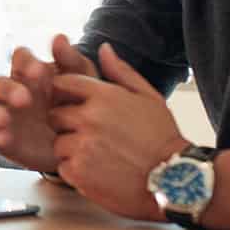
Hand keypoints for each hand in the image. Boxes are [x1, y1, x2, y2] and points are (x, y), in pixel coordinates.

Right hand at [0, 34, 99, 171]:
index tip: (39, 71)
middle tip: (24, 99)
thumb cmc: (77, 105)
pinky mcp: (0, 138)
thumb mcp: (81, 82)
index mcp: (30, 72)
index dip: (25, 62)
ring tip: (3, 119)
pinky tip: (3, 138)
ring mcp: (3, 115)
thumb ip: (70, 60)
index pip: (20, 58)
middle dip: (8, 90)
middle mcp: (12, 91)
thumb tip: (59, 37)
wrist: (80, 144)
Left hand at [48, 43, 189, 221]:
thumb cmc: (163, 138)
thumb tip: (103, 48)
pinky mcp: (78, 172)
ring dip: (72, 150)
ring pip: (58, 143)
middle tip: (92, 137)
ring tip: (100, 157)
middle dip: (67, 125)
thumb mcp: (148, 97)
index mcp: (104, 95)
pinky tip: (100, 173)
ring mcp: (82, 145)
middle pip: (54, 115)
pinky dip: (76, 172)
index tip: (76, 108)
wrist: (175, 181)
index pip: (61, 84)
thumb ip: (121, 72)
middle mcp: (89, 117)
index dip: (65, 96)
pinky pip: (63, 167)